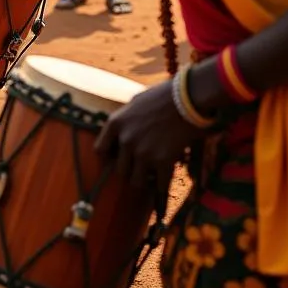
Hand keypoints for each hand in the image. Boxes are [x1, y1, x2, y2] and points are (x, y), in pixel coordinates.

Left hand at [95, 81, 200, 195]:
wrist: (186, 98)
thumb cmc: (162, 96)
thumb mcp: (135, 103)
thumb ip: (126, 120)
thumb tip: (123, 133)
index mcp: (116, 123)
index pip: (100, 150)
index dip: (109, 157)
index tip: (117, 159)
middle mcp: (126, 140)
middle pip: (119, 170)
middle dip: (129, 170)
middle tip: (139, 169)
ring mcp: (143, 153)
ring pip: (136, 181)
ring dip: (144, 181)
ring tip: (151, 178)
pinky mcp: (163, 161)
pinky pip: (159, 185)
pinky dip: (162, 190)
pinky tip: (164, 191)